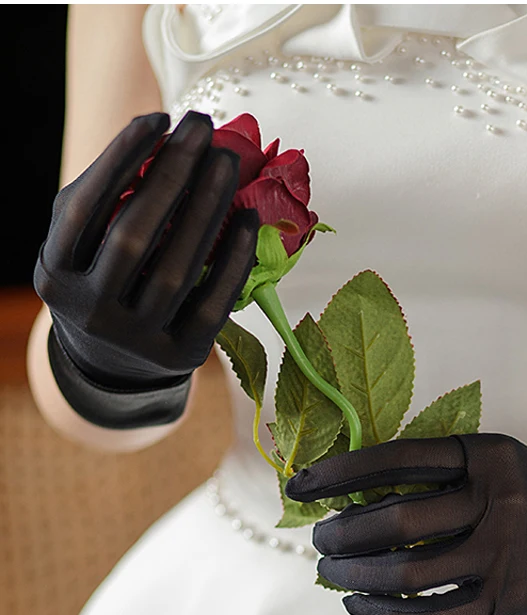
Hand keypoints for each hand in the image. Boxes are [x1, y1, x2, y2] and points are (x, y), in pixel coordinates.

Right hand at [34, 110, 258, 427]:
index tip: (158, 118)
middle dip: (172, 174)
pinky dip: (234, 258)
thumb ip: (108, 195)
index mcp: (55, 275)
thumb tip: (162, 136)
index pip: (82, 209)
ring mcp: (137, 338)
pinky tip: (248, 218)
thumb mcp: (85, 243)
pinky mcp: (181, 354)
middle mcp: (91, 311)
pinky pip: (214, 302)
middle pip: (134, 235)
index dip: (118, 159)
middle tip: (203, 129)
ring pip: (177, 268)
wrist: (116, 362)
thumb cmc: (103, 280)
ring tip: (227, 162)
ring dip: (207, 207)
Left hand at [285, 431, 526, 614]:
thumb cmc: (522, 486)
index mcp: (486, 457)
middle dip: (343, 533)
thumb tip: (348, 495)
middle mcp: (497, 503)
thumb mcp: (486, 458)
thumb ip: (430, 470)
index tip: (302, 485)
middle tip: (320, 539)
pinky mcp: (503, 600)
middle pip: (399, 522)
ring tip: (330, 574)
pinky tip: (360, 606)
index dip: (343, 472)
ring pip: (410, 574)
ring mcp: (503, 556)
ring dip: (355, 577)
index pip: (400, 459)